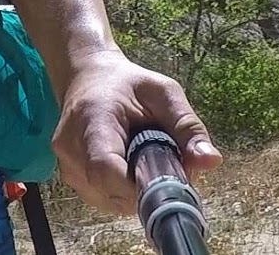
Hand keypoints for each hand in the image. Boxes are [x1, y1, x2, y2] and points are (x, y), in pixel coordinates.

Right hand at [52, 50, 222, 214]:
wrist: (88, 77)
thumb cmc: (127, 84)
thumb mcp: (164, 93)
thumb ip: (188, 127)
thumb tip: (212, 161)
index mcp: (93, 119)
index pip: (106, 170)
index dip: (139, 185)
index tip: (167, 177)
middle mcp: (71, 146)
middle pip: (109, 191)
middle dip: (145, 189)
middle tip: (166, 166)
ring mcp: (66, 164)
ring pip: (106, 200)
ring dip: (134, 193)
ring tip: (146, 162)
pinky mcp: (69, 176)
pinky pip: (100, 198)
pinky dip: (121, 192)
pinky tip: (131, 168)